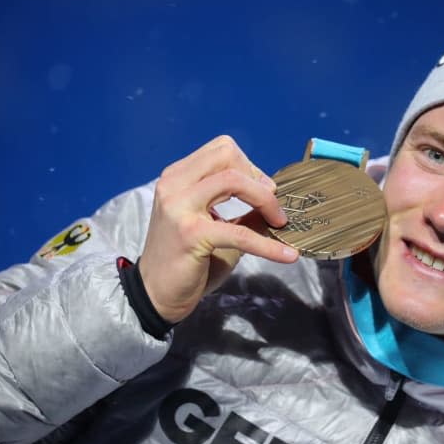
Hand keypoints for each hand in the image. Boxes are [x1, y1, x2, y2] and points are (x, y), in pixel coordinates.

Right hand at [138, 135, 297, 322]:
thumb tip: (275, 200)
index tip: (264, 191)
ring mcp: (179, 207)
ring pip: (233, 180)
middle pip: (226, 155)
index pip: (221, 149)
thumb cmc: (184, 260)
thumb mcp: (212, 224)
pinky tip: (288, 255)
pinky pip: (240, 232)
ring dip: (264, 199)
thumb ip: (238, 208)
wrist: (155, 294)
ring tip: (278, 221)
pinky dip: (269, 245)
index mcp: (177, 177)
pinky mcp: (191, 234)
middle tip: (271, 205)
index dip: (249, 166)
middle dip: (257, 177)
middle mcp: (174, 185)